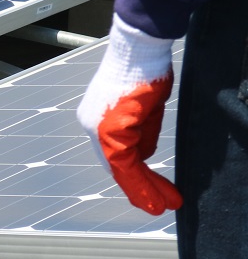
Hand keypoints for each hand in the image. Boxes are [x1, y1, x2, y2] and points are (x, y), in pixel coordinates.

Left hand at [76, 14, 181, 215]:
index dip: (130, 175)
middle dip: (137, 188)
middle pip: (114, 165)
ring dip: (146, 187)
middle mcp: (90, 124)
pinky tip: (155, 194)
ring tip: (167, 203)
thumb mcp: (143, 109)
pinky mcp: (107, 130)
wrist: (138, 50)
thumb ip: (140, 133)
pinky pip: (123, 164)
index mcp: (96, 118)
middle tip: (155, 207)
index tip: (146, 190)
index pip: (112, 154)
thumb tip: (144, 154)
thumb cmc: (143, 70)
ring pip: (121, 168)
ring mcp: (96, 127)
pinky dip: (140, 181)